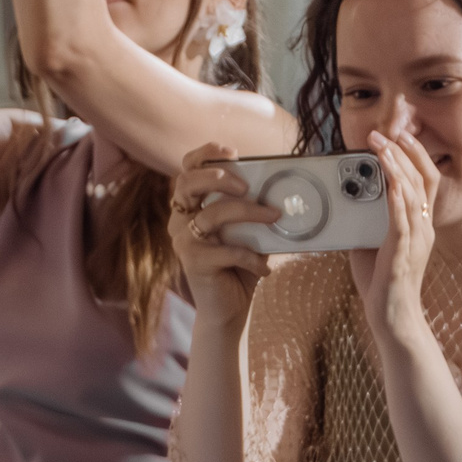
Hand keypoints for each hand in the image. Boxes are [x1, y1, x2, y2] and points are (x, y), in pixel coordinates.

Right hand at [169, 143, 278, 314]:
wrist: (228, 310)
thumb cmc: (238, 266)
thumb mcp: (246, 232)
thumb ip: (252, 210)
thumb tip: (281, 189)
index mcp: (189, 207)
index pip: (187, 169)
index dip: (205, 155)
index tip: (232, 152)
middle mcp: (180, 220)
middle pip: (187, 182)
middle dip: (219, 177)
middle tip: (247, 186)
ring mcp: (184, 241)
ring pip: (213, 214)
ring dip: (248, 212)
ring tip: (273, 216)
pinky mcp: (194, 262)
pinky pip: (227, 250)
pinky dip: (252, 256)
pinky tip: (265, 266)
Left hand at [347, 127, 440, 353]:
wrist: (392, 318)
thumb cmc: (382, 282)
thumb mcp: (372, 241)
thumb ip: (365, 219)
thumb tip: (346, 198)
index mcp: (420, 222)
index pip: (426, 178)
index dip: (416, 152)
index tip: (401, 131)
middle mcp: (424, 227)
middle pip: (424, 177)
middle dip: (406, 149)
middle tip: (387, 130)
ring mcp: (417, 239)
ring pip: (413, 193)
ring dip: (396, 166)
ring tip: (382, 146)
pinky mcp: (403, 252)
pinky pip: (402, 219)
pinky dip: (396, 196)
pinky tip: (388, 180)